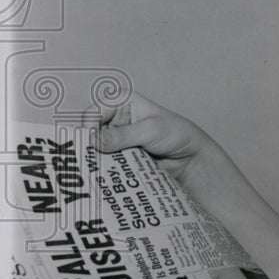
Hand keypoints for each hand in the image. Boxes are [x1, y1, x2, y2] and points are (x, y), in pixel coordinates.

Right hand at [90, 92, 213, 186]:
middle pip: (91, 132)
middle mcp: (115, 118)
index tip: (92, 144)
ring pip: (96, 149)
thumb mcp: (150, 131)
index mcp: (121, 102)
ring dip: (97, 160)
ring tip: (96, 171)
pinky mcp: (119, 155)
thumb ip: (122, 136)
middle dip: (90, 146)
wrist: (189, 157)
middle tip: (89, 161)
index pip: (94, 112)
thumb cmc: (176, 134)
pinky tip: (104, 176)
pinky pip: (105, 161)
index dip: (89, 127)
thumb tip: (95, 141)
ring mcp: (116, 138)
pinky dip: (104, 168)